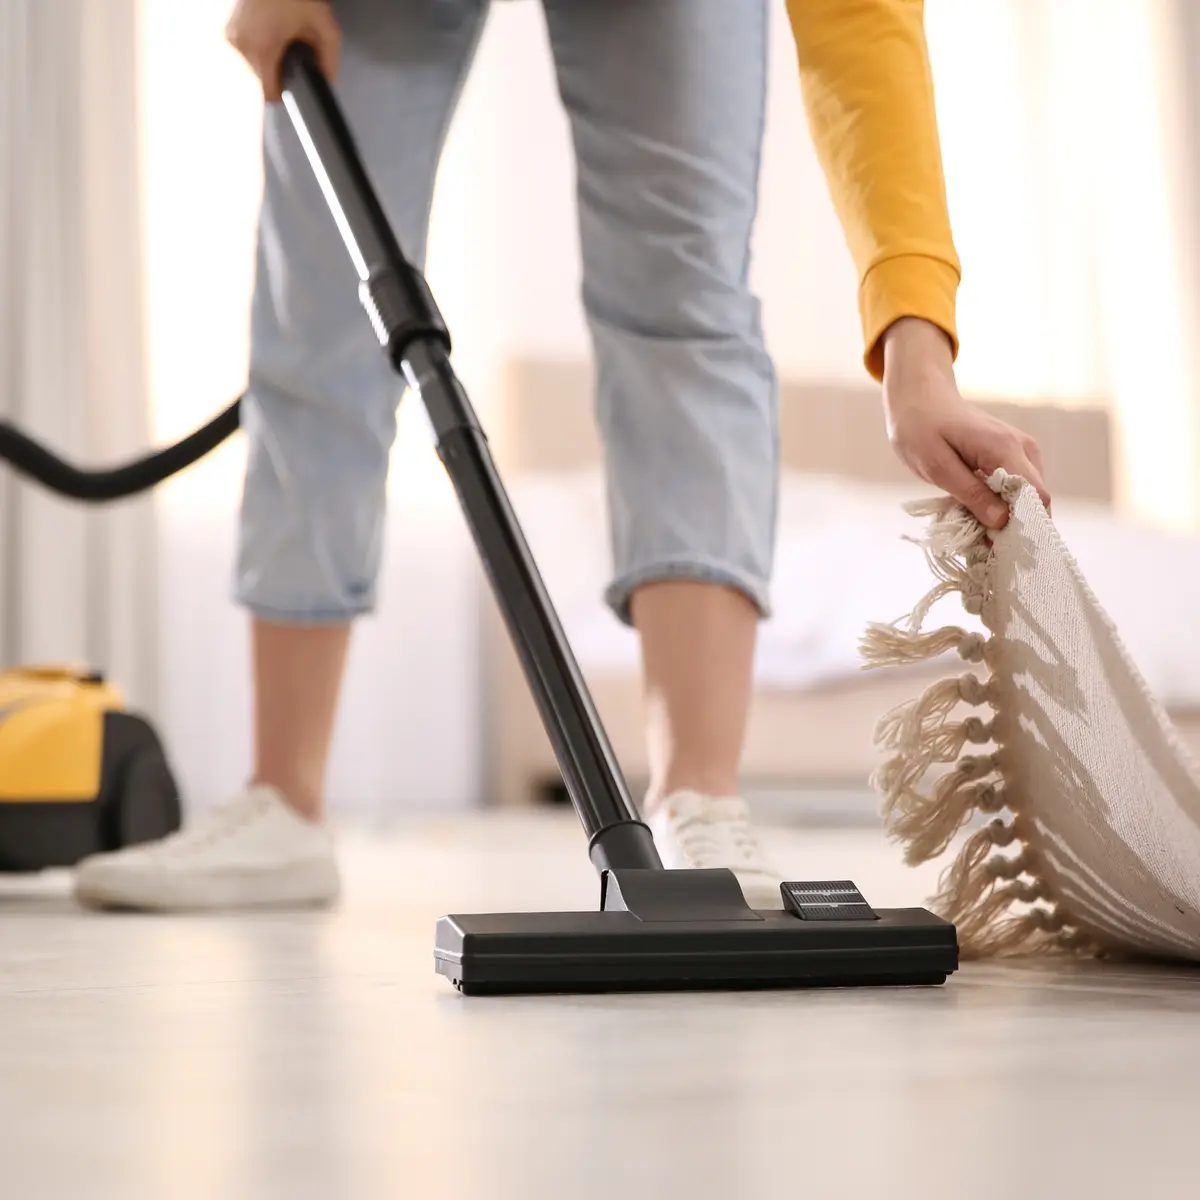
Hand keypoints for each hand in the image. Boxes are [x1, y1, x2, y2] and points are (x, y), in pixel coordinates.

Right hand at [225, 0, 340, 102]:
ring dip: (263, 60)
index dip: (284, 92)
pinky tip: (265, 33)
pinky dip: (253, 47)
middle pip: (258, 81)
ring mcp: (229, 35)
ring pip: (248, 67)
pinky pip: (241, 51)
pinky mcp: (225, 27)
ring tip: (276, 39)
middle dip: (274, 72)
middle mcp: (240, 45)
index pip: (268, 95)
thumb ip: (330, 57)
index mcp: (261, 49)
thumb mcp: (323, 23)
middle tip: (288, 51)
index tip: (292, 82)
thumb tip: (328, 79)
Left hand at [880, 318, 1050, 529]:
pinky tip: (977, 513)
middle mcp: (1022, 448)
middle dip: (1014, 527)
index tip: (1004, 551)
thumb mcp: (936, 466)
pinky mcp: (1014, 455)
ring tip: (975, 531)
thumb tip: (1002, 522)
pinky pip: (1017, 488)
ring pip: (1028, 497)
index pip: (1036, 496)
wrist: (920, 396)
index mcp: (1004, 449)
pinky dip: (1001, 505)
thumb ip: (970, 493)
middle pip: (1036, 500)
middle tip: (983, 546)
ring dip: (1006, 517)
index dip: (1026, 527)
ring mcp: (1022, 450)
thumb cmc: (920, 427)